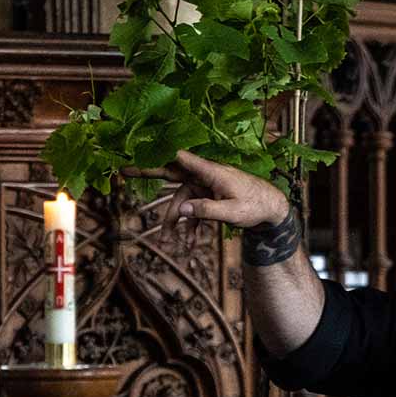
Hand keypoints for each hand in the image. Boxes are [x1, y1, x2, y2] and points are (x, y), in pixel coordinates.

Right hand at [123, 149, 287, 252]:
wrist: (272, 209)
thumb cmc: (255, 206)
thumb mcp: (232, 212)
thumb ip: (206, 210)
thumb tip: (181, 210)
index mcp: (210, 172)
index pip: (179, 159)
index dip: (158, 154)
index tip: (138, 149)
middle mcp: (204, 176)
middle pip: (171, 174)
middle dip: (147, 173)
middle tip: (123, 169)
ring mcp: (205, 187)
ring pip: (181, 202)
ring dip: (174, 223)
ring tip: (169, 245)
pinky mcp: (208, 198)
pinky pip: (193, 212)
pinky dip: (190, 228)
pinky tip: (189, 246)